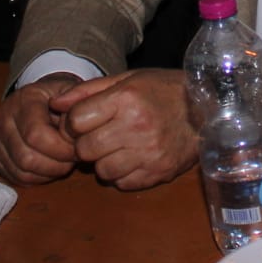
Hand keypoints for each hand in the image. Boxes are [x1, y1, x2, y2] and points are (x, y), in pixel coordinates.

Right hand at [0, 74, 82, 184]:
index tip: (78, 149)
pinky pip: (16, 178)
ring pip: (21, 171)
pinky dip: (37, 178)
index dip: (61, 149)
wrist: (37, 98)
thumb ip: (77, 105)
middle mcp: (3, 118)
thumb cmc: (58, 97)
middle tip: (72, 160)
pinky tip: (50, 167)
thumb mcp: (71, 91)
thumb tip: (75, 127)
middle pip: (26, 158)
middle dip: (56, 165)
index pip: (36, 135)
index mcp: (23, 100)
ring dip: (48, 173)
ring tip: (63, 163)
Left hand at [53, 69, 198, 190]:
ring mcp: (149, 153)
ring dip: (103, 161)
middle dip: (86, 144)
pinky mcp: (158, 172)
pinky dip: (122, 174)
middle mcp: (136, 127)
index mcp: (126, 99)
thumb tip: (54, 105)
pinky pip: (122, 183)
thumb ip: (87, 92)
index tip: (84, 121)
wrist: (207, 108)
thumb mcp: (126, 79)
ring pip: (101, 171)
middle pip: (85, 149)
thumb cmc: (162, 90)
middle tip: (99, 136)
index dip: (74, 123)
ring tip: (118, 147)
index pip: (76, 121)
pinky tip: (132, 158)